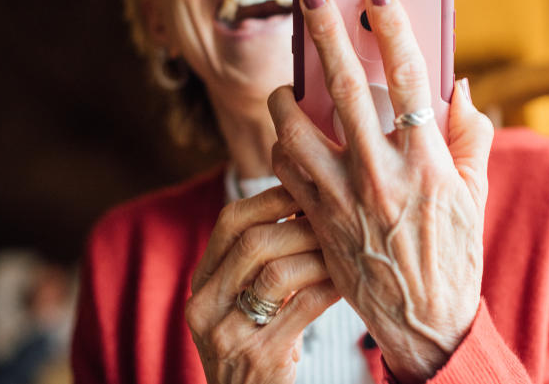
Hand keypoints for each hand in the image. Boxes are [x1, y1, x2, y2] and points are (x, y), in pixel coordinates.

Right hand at [185, 186, 339, 382]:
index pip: (230, 221)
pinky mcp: (258, 357)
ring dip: (319, 257)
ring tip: (345, 252)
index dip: (271, 198)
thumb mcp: (241, 302)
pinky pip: (303, 308)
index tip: (306, 190)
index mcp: (202, 283)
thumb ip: (259, 261)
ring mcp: (227, 334)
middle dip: (301, 227)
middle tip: (335, 222)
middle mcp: (205, 306)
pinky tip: (347, 284)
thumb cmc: (256, 345)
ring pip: (277, 274)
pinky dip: (330, 288)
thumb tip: (306, 199)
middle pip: (254, 243)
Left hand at [268, 0, 493, 382]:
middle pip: (347, 88)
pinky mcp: (317, 217)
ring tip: (292, 78)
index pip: (412, 80)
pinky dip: (282, 138)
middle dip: (326, 34)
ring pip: (296, 128)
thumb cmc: (453, 250)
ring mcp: (343, 197)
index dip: (395, 28)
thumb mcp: (475, 190)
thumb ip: (469, 132)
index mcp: (429, 163)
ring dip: (289, 93)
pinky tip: (290, 127)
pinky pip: (285, 165)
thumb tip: (458, 84)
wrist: (424, 320)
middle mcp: (382, 175)